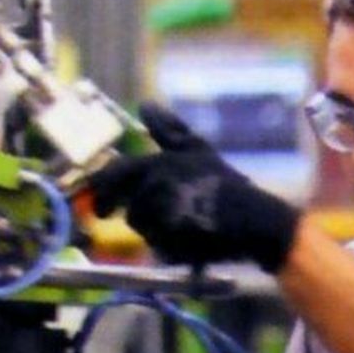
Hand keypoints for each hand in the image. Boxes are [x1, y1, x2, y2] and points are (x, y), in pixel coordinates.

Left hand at [88, 103, 299, 272]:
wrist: (253, 220)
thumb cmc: (224, 183)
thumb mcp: (196, 150)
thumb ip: (168, 129)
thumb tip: (144, 105)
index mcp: (159, 164)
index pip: (115, 173)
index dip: (101, 187)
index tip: (100, 202)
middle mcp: (156, 188)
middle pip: (126, 205)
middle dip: (118, 211)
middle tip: (113, 217)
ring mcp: (163, 216)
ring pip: (140, 226)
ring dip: (151, 228)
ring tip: (178, 222)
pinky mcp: (171, 242)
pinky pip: (155, 246)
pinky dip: (165, 246)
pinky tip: (185, 239)